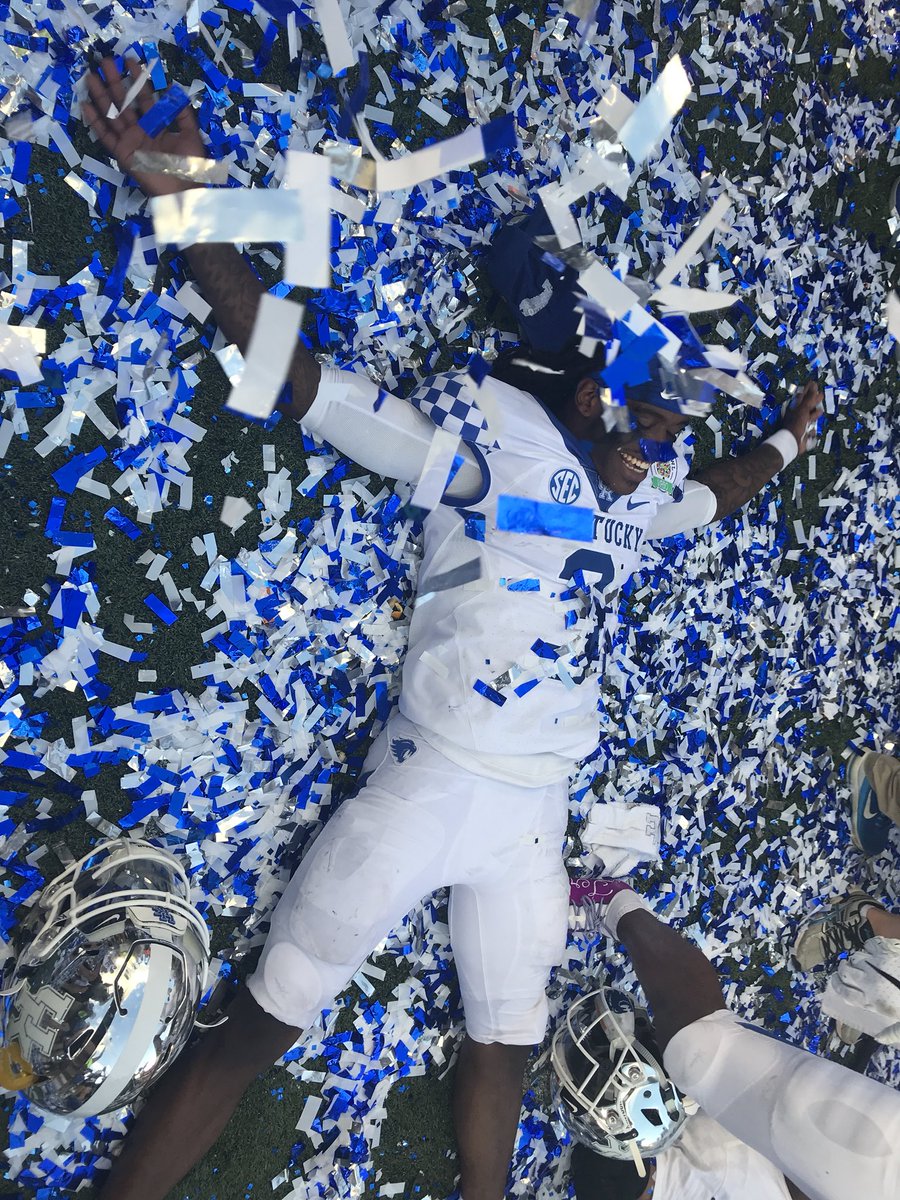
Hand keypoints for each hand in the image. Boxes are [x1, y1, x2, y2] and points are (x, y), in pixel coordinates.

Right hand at [82, 57, 206, 197]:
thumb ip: (183, 113)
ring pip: (112, 114)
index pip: (145, 98)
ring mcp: (130, 141)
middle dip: (115, 81)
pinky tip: (86, 105)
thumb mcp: (191, 135)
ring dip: (101, 96)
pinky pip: (106, 136)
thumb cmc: (190, 166)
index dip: (138, 79)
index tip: (130, 61)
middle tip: (105, 61)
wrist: (183, 191)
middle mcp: (141, 130)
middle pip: (125, 102)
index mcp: (157, 125)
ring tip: (90, 76)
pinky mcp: (122, 154)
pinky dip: (96, 123)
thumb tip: (174, 88)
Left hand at [781, 379, 823, 455]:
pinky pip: (809, 430)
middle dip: (814, 401)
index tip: (814, 384)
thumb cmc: (797, 423)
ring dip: (814, 414)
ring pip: (808, 417)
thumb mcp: (803, 409)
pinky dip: (812, 429)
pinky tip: (815, 429)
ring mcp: (800, 425)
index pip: (803, 397)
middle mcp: (797, 416)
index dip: (809, 391)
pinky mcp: (803, 434)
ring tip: (820, 410)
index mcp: (795, 409)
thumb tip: (813, 384)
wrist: (792, 442)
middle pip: (807, 406)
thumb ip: (809, 398)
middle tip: (821, 395)